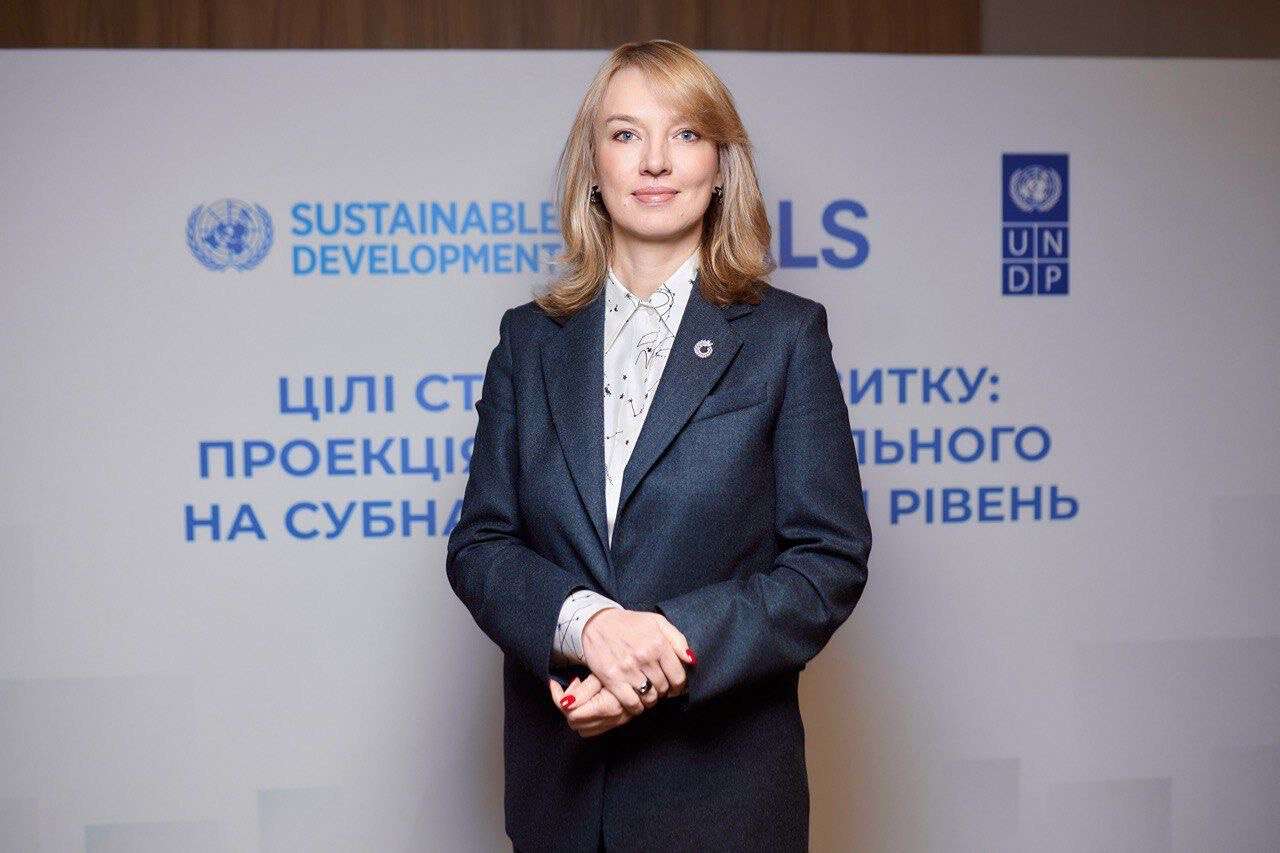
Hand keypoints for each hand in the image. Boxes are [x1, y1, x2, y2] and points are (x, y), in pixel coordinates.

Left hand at [548, 674, 638, 736]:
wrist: (648, 667)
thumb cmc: (623, 665)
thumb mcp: (600, 674)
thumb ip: (582, 691)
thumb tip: (565, 704)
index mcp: (607, 707)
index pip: (572, 715)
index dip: (560, 699)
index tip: (556, 683)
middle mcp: (614, 718)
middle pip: (576, 723)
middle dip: (568, 705)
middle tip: (574, 683)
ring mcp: (618, 721)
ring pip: (585, 729)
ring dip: (578, 711)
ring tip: (583, 689)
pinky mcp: (621, 720)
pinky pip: (595, 728)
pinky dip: (587, 716)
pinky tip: (591, 697)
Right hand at [579, 608, 694, 714]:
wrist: (596, 623)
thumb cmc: (630, 624)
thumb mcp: (657, 622)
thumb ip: (678, 640)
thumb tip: (691, 660)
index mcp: (658, 643)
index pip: (678, 676)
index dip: (679, 685)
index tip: (674, 686)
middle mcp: (644, 656)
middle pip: (664, 688)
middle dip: (664, 690)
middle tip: (658, 686)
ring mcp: (627, 669)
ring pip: (649, 697)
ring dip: (651, 699)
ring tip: (647, 692)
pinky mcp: (612, 679)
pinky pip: (632, 703)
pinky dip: (637, 706)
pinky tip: (636, 699)